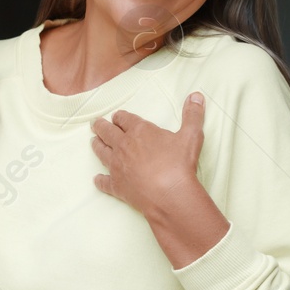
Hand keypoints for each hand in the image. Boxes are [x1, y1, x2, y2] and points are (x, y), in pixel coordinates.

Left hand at [90, 92, 206, 214]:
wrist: (169, 194)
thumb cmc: (179, 164)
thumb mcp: (191, 135)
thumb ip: (193, 115)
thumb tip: (196, 96)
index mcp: (139, 131)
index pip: (125, 119)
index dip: (120, 117)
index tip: (116, 116)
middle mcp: (123, 146)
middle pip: (107, 132)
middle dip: (101, 126)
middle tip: (95, 124)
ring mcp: (117, 166)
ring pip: (101, 152)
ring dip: (97, 146)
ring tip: (93, 142)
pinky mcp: (116, 186)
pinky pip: (103, 182)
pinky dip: (99, 180)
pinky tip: (96, 180)